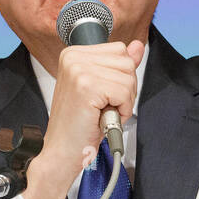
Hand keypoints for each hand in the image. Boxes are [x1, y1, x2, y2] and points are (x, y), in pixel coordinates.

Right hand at [24, 39, 144, 198]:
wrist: (61, 152)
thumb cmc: (79, 126)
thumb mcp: (102, 89)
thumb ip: (119, 66)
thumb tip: (138, 46)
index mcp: (73, 53)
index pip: (120, 50)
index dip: (121, 77)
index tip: (104, 94)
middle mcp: (72, 57)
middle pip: (126, 61)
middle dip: (125, 89)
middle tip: (103, 106)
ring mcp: (78, 69)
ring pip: (128, 76)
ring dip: (123, 100)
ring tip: (101, 112)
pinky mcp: (86, 86)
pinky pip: (124, 92)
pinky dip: (121, 109)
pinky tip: (103, 117)